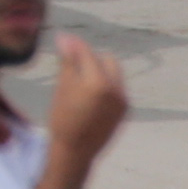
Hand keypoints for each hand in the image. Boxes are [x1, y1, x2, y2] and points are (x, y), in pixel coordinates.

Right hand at [44, 36, 128, 159]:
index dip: (74, 45)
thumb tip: (65, 37)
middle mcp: (115, 88)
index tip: (64, 39)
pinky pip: (117, 86)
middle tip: (73, 63)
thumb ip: (67, 62)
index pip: (87, 53)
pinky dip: (105, 83)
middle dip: (91, 57)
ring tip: (81, 80)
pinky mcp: (125, 107)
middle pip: (105, 58)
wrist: (76, 151)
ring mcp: (123, 99)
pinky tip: (90, 94)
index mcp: (97, 83)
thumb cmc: (63, 119)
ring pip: (114, 72)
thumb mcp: (62, 89)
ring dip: (99, 70)